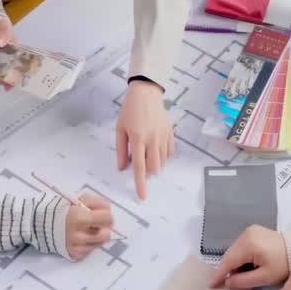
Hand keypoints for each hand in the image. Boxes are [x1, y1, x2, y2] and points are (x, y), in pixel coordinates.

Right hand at [65, 193, 113, 260]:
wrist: (43, 223)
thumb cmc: (63, 210)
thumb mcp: (79, 199)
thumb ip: (97, 202)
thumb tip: (109, 210)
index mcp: (79, 218)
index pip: (107, 219)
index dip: (107, 216)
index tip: (104, 214)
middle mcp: (78, 235)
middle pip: (106, 235)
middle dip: (104, 228)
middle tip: (98, 223)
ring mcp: (76, 247)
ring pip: (99, 244)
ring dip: (97, 236)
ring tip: (90, 229)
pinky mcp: (74, 254)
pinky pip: (90, 250)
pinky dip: (89, 243)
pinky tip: (82, 237)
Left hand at [115, 80, 174, 198]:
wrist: (146, 93)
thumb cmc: (130, 110)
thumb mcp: (120, 129)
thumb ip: (121, 150)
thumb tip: (122, 167)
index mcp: (138, 138)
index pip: (140, 167)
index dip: (141, 183)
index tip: (142, 196)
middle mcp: (153, 139)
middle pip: (154, 167)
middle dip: (148, 172)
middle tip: (140, 163)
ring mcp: (163, 136)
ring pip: (163, 161)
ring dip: (155, 163)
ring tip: (147, 151)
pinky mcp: (170, 132)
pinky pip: (170, 152)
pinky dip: (163, 156)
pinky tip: (156, 147)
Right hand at [208, 225, 289, 289]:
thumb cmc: (283, 264)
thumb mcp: (264, 277)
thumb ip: (243, 281)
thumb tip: (227, 282)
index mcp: (249, 244)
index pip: (228, 261)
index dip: (218, 274)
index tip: (210, 284)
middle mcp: (246, 234)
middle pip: (230, 254)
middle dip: (228, 269)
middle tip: (230, 282)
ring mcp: (249, 230)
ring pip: (234, 250)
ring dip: (235, 262)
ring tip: (243, 273)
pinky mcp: (252, 230)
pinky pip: (240, 245)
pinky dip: (240, 256)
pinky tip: (247, 264)